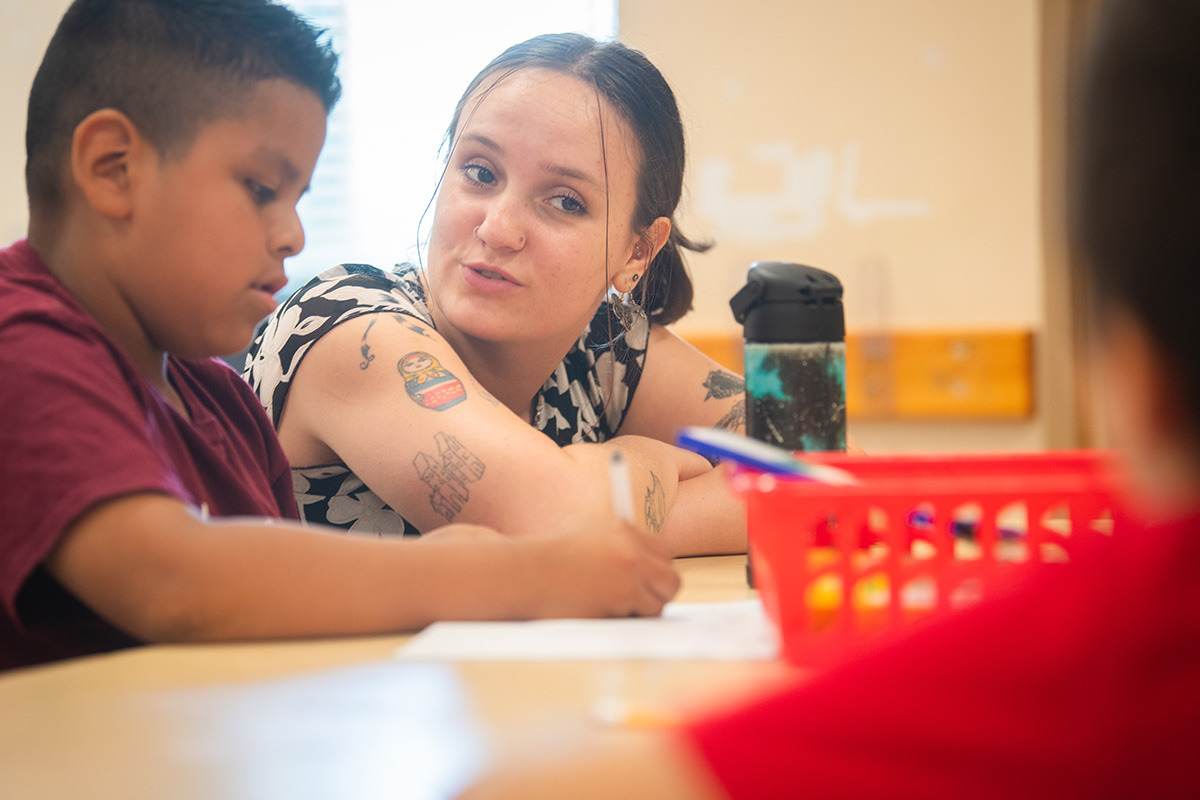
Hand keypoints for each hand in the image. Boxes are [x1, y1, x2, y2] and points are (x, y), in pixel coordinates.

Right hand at [519, 519, 680, 618]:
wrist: (522, 574)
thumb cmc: (549, 564)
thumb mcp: (589, 541)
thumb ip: (620, 550)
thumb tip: (652, 573)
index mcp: (623, 529)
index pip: (664, 553)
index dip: (654, 573)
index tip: (641, 584)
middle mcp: (631, 546)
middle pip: (671, 578)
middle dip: (656, 594)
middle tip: (633, 603)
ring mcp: (629, 569)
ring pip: (662, 599)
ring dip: (643, 609)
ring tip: (611, 607)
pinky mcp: (623, 593)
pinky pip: (645, 614)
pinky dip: (629, 619)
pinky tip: (603, 611)